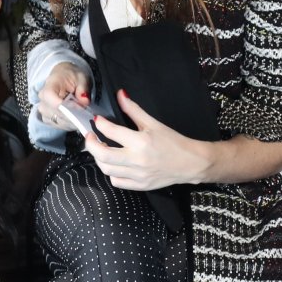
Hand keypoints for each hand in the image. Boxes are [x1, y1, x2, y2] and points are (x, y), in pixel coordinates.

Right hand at [35, 61, 91, 126]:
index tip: (78, 107)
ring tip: (83, 115)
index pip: (50, 97)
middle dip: (73, 115)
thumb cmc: (71, 77)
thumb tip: (84, 101)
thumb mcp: (81, 77)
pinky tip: (78, 118)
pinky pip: (60, 125)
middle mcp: (43, 100)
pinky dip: (70, 124)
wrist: (63, 78)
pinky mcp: (48, 119)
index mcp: (49, 86)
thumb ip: (83, 88)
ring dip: (73, 120)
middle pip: (56, 112)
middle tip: (86, 112)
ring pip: (59, 121)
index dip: (64, 105)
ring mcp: (44, 111)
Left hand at [83, 92, 214, 191]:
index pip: (111, 131)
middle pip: (102, 154)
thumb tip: (121, 95)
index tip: (97, 120)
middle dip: (91, 144)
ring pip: (106, 169)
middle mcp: (137, 160)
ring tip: (102, 149)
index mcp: (141, 141)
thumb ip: (134, 110)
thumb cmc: (174, 142)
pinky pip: (117, 181)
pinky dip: (111, 172)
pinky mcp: (140, 185)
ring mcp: (137, 175)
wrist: (190, 162)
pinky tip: (115, 164)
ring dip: (99, 158)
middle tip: (91, 136)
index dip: (99, 124)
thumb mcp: (153, 123)